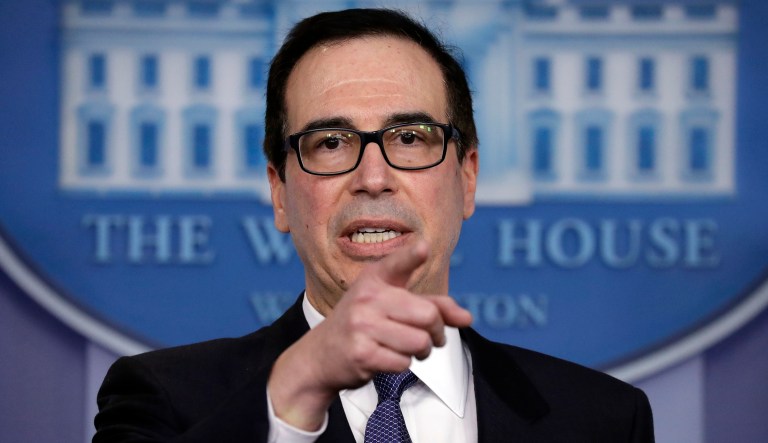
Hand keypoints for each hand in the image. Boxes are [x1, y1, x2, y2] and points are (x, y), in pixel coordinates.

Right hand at [267, 240, 472, 430]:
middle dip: (437, 332)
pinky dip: (403, 365)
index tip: (424, 248)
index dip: (412, 256)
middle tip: (431, 337)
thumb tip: (467, 318)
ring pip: (419, 342)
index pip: (397, 264)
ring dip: (421, 352)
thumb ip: (432, 306)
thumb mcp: (392, 304)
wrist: (321, 354)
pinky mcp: (361, 353)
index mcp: (375, 278)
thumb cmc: (365, 324)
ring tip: (408, 349)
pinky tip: (387, 358)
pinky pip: (403, 363)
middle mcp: (367, 298)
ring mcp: (362, 326)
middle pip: (428, 316)